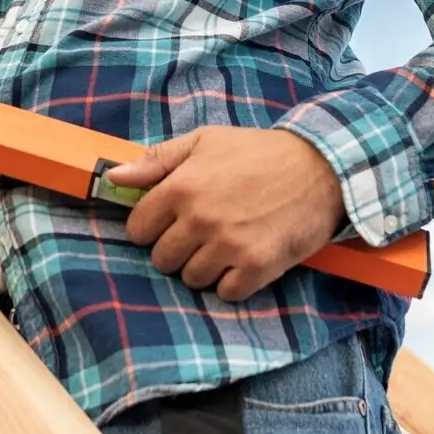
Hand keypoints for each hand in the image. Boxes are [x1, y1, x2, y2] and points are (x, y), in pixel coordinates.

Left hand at [112, 127, 344, 301]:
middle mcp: (200, 219)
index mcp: (181, 187)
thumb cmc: (257, 151)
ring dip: (204, 267)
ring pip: (192, 279)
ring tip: (225, 244)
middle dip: (176, 249)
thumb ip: (156, 161)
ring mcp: (229, 246)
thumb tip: (113, 176)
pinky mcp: (257, 267)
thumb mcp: (204, 141)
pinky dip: (233, 281)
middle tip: (200, 234)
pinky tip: (244, 260)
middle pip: (162, 259)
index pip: (138, 229)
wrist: (319, 168)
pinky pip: (225, 292)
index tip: (168, 221)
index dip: (150, 227)